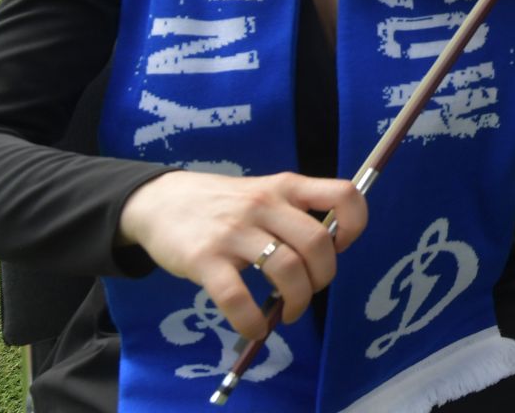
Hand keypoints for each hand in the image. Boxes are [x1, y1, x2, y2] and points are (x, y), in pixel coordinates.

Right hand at [117, 170, 367, 336]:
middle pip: (317, 243)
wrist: (159, 201)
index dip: (355, 224)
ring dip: (296, 301)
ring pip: (285, 269)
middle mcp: (265, 204)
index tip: (342, 246)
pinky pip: (238, 298)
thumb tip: (325, 257)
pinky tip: (255, 328)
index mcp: (286, 186)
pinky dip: (252, 322)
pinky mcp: (204, 259)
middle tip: (311, 291)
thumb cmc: (223, 204)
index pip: (343, 194)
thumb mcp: (264, 193)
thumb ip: (294, 215)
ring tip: (288, 312)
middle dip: (323, 277)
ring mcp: (234, 231)